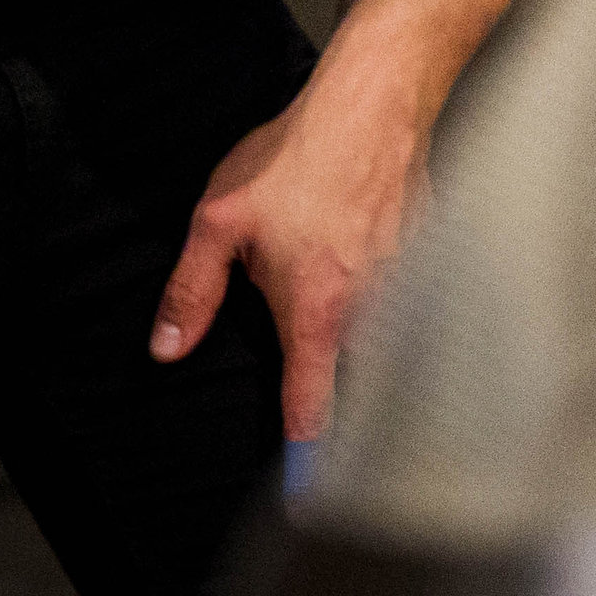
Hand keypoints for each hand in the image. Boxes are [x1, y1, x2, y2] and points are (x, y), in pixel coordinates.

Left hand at [150, 73, 426, 441]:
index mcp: (315, 310)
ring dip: (376, 355)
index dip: (309, 455)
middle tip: (331, 425)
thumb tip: (166, 347)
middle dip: (351, 406)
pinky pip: (414, 298)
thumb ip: (191, 291)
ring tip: (357, 352)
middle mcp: (369, 305)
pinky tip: (374, 276)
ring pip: (393, 340)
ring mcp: (407, 278)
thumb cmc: (299, 156)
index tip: (307, 494)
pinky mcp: (428, 250)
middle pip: (363, 379)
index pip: (314, 403)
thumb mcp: (219, 220)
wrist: (376, 101)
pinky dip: (400, 306)